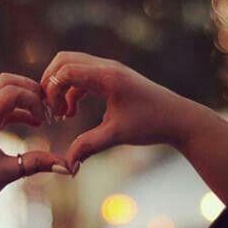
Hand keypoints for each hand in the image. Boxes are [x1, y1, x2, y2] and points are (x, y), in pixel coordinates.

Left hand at [0, 73, 69, 214]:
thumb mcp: (6, 174)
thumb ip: (36, 164)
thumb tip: (67, 166)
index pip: (11, 92)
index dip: (33, 100)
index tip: (46, 121)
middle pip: (6, 82)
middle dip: (30, 90)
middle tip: (48, 108)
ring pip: (3, 91)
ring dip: (24, 98)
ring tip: (43, 116)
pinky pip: (1, 106)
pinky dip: (18, 109)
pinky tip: (34, 122)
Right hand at [41, 51, 203, 172]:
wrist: (178, 118)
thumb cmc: (151, 124)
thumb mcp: (117, 135)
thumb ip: (88, 146)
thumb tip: (67, 166)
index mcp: (107, 76)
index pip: (66, 70)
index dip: (51, 90)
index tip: (52, 114)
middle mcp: (107, 67)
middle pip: (64, 61)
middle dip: (51, 83)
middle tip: (49, 108)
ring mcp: (109, 70)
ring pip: (72, 67)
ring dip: (61, 88)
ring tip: (61, 114)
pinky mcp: (112, 78)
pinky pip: (82, 76)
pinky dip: (71, 91)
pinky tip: (71, 112)